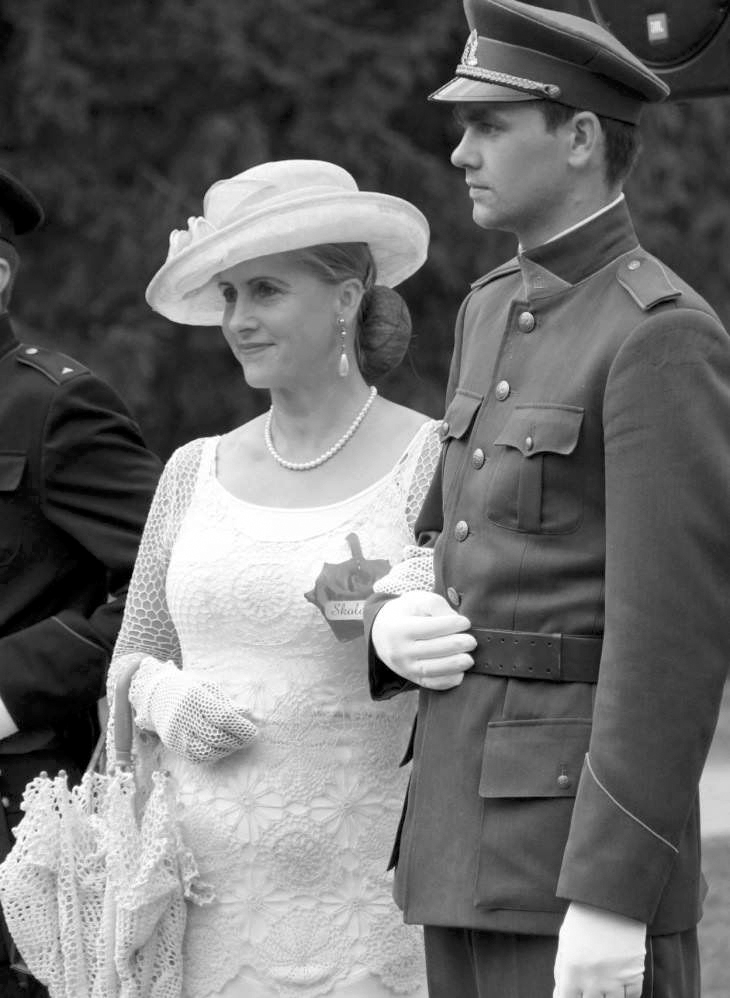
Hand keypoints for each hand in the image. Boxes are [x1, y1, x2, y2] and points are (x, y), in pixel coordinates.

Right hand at [129, 656, 257, 762]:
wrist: (156, 695)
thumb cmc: (189, 689)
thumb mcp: (209, 688)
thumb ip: (229, 703)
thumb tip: (251, 715)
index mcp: (195, 697)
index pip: (222, 717)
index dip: (241, 727)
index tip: (254, 731)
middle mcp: (184, 717)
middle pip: (216, 736)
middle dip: (237, 740)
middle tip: (248, 738)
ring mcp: (177, 733)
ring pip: (206, 751)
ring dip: (226, 750)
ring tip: (235, 743)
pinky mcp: (173, 745)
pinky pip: (196, 757)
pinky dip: (212, 755)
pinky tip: (220, 748)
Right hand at [371, 590, 475, 689]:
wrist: (381, 633)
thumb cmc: (405, 613)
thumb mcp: (416, 600)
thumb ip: (436, 606)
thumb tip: (456, 621)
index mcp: (399, 628)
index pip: (428, 628)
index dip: (450, 625)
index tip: (465, 622)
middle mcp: (399, 651)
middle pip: (431, 650)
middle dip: (455, 646)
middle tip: (472, 641)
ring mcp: (404, 667)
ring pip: (431, 670)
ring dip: (453, 665)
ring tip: (469, 659)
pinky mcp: (411, 678)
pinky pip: (430, 684)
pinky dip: (447, 681)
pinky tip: (460, 673)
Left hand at [553, 902, 645, 997]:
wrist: (613, 898)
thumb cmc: (585, 918)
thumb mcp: (565, 941)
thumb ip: (561, 971)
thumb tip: (559, 995)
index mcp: (571, 970)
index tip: (575, 994)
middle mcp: (592, 979)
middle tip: (593, 987)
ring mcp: (615, 979)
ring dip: (609, 997)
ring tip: (606, 984)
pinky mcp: (634, 974)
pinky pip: (632, 997)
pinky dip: (627, 993)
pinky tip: (621, 982)